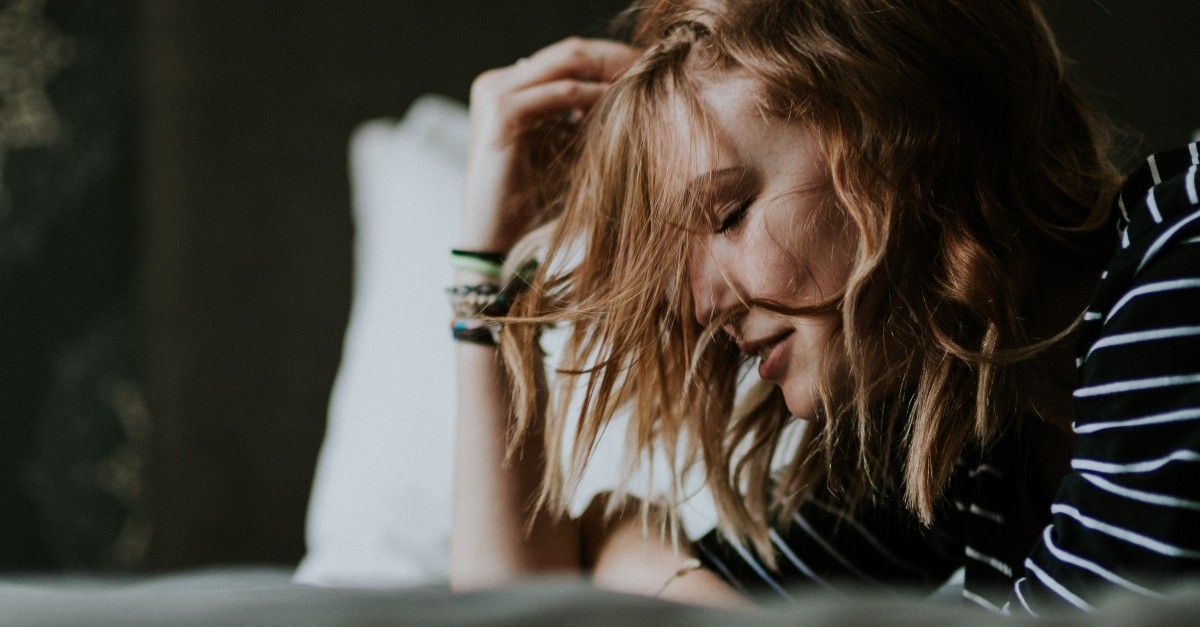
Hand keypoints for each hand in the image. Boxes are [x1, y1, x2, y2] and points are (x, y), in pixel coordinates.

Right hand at [459, 38, 640, 252]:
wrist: (495, 239)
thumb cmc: (533, 200)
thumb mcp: (562, 147)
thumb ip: (584, 117)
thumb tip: (635, 90)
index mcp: (506, 86)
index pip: (566, 57)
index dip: (611, 58)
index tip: (651, 68)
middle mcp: (496, 82)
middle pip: (569, 52)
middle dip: (616, 58)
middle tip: (657, 68)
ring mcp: (495, 94)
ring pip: (567, 63)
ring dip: (611, 72)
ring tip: (647, 83)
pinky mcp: (502, 113)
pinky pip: (561, 93)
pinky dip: (595, 96)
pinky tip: (623, 104)